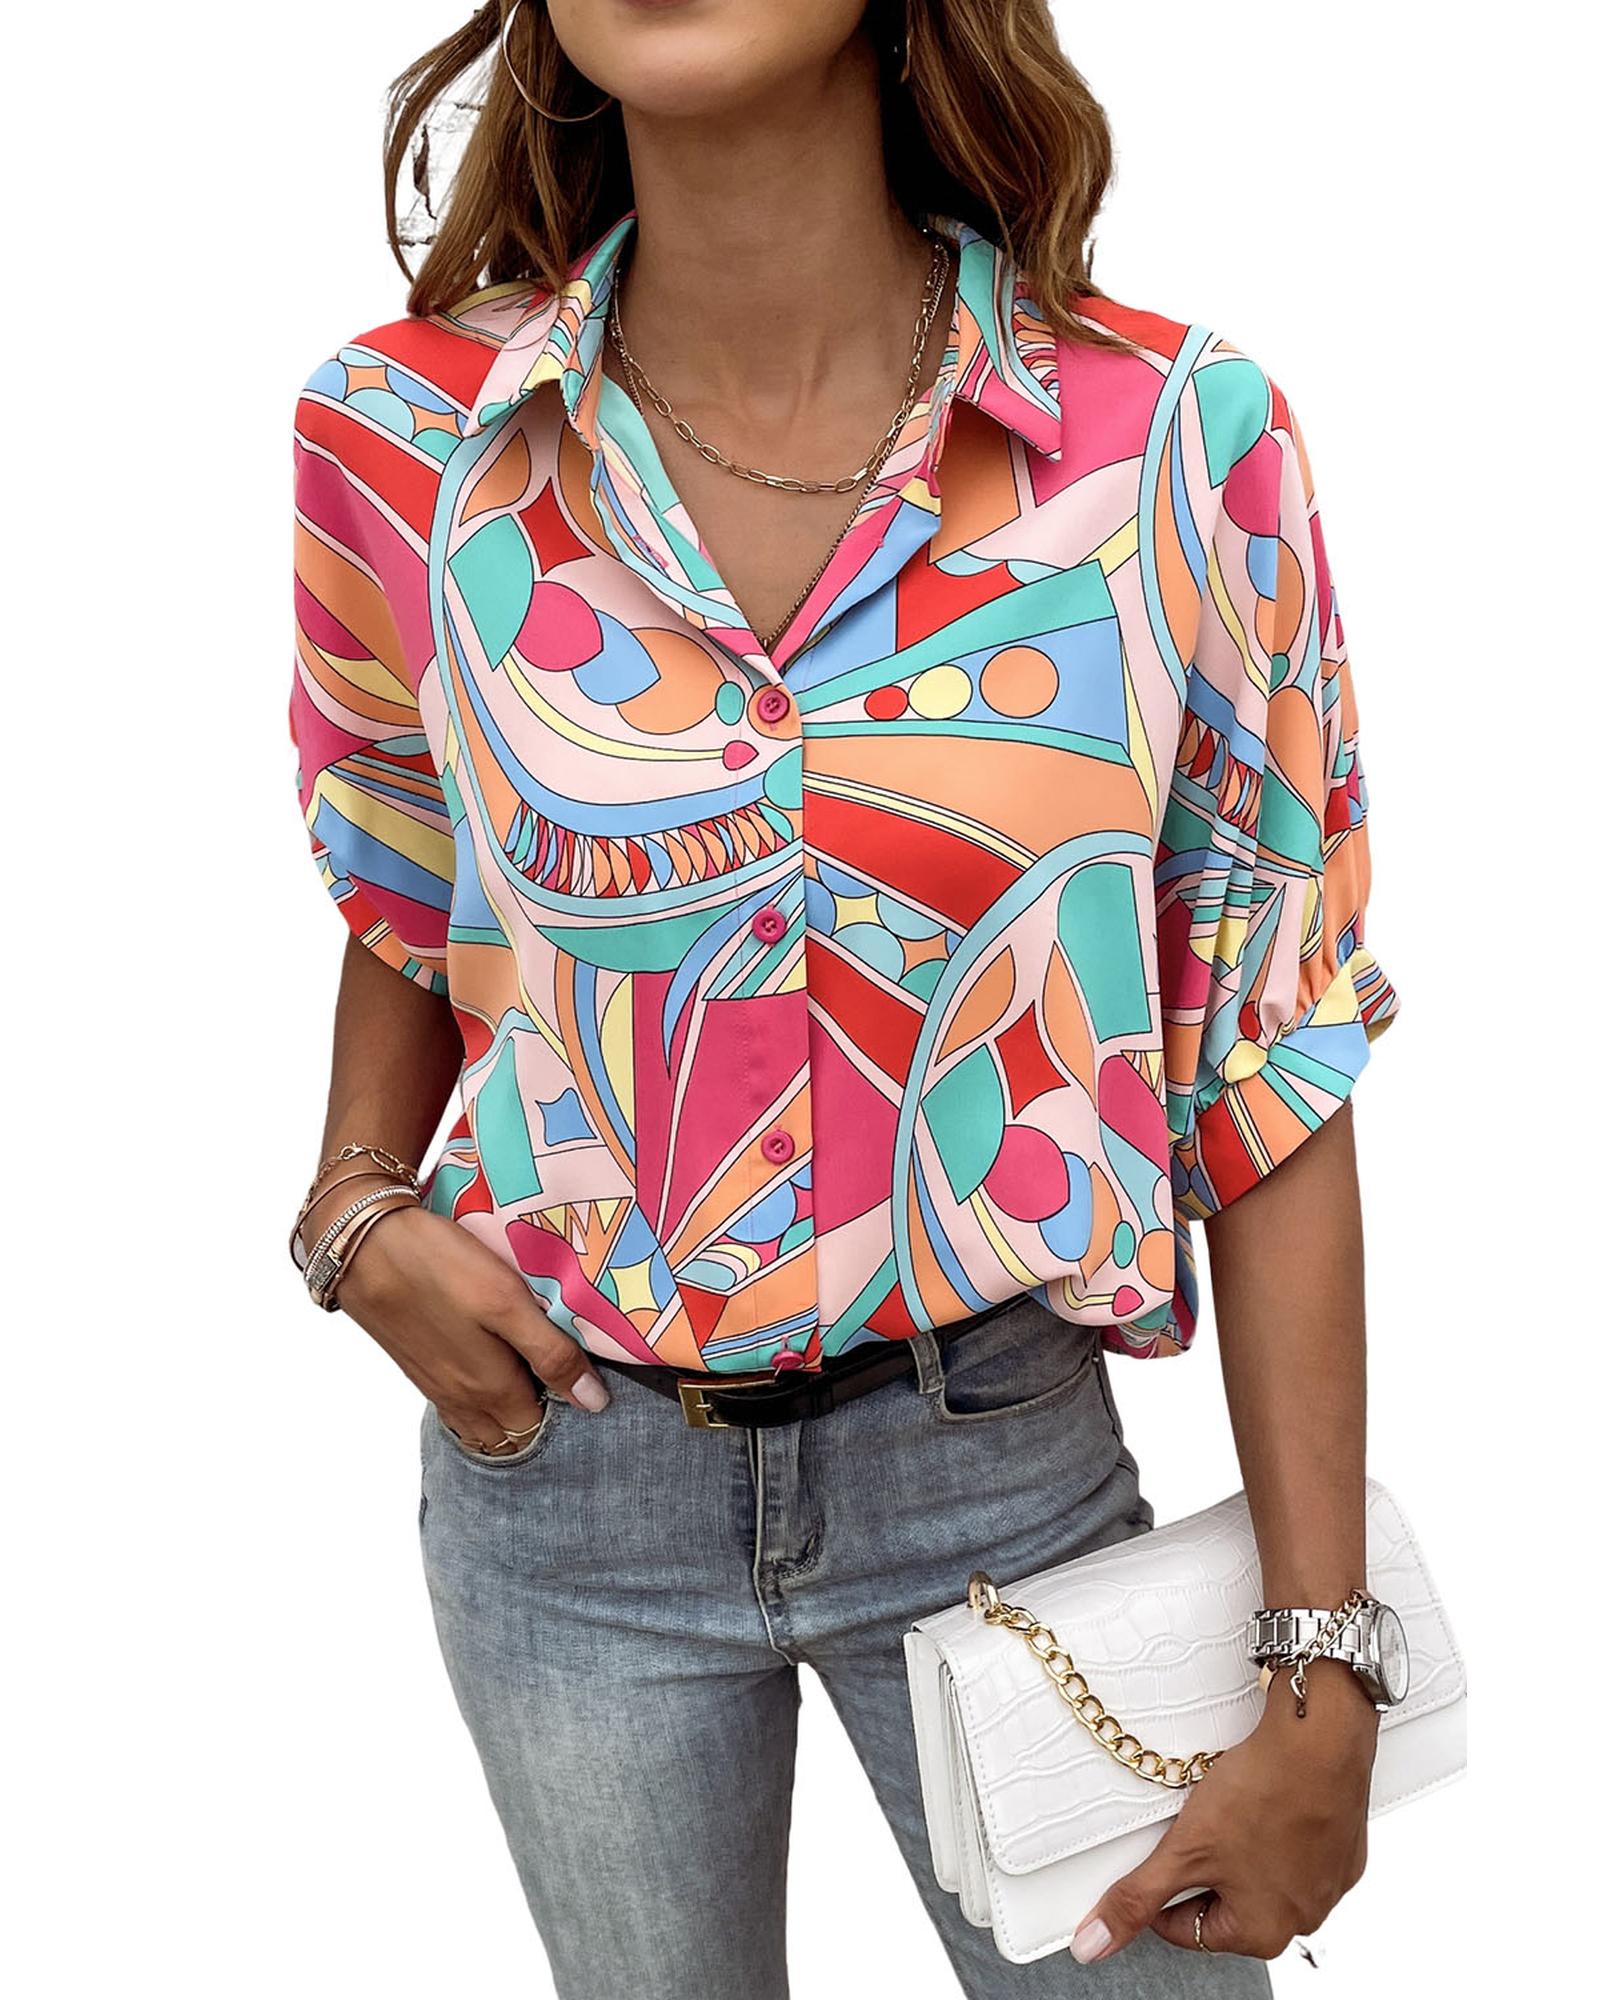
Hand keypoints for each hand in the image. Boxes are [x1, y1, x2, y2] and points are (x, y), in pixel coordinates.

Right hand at [334, 1204, 609, 1446]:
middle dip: (540, 1416)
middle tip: (563, 1371)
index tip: (585, 1379)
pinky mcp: (418, 1367)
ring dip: (509, 1409)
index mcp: (491, 1391)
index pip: (541, 1429)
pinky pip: (459, 1403)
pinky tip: (492, 1361)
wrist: (362, 1244)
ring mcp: (436, 1387)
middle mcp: (462, 1401)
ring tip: (533, 1368)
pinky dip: (481, 1397)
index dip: (566, 1410)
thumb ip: (550, 1354)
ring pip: (483, 1422)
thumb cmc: (440, 1267)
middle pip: (512, 1432)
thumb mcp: (507, 1303)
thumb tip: (594, 1403)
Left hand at [1070, 1660, 1378, 1962]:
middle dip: (1204, 1865)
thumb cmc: (1264, 1794)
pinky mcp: (1343, 1847)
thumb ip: (1136, 1901)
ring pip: (1259, 1871)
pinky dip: (1274, 1826)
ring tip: (1232, 1806)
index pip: (1185, 1928)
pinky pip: (1294, 1845)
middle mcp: (1303, 1917)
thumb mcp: (1183, 1850)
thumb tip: (1097, 1943)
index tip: (1158, 1857)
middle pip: (1225, 1901)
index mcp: (1262, 1933)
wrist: (1320, 1741)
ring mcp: (1328, 1883)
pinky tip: (1264, 1798)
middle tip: (1198, 1824)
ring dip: (1238, 1845)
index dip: (1160, 1888)